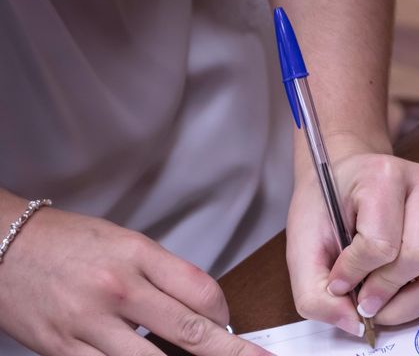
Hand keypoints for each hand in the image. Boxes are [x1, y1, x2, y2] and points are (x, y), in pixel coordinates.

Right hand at [0, 191, 271, 355]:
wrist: (3, 246)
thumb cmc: (66, 241)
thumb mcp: (123, 241)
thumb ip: (162, 272)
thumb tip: (198, 306)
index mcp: (137, 255)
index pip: (201, 289)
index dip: (225, 311)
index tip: (230, 322)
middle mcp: (118, 289)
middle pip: (188, 330)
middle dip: (230, 353)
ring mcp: (90, 324)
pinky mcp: (65, 351)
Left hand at [286, 138, 418, 334]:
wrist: (343, 173)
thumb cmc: (324, 201)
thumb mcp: (302, 242)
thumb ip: (314, 291)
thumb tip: (354, 326)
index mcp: (381, 175)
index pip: (380, 242)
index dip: (355, 273)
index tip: (337, 282)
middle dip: (387, 290)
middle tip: (362, 302)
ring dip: (406, 299)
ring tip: (376, 300)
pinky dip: (418, 295)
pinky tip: (392, 292)